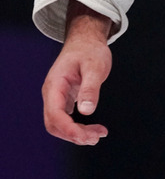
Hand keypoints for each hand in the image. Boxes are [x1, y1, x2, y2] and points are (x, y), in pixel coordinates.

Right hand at [42, 0, 113, 144]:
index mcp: (55, 85)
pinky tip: (93, 130)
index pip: (55, 114)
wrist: (86, 40)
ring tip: (98, 135)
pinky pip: (66, 119)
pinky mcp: (64, 99)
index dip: (68, 129)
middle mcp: (51, 93)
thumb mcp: (94, 66)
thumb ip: (90, 87)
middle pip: (54, 124)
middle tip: (96, 138)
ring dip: (76, 134)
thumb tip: (87, 111)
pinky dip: (78, 128)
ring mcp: (56, 97)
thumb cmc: (90, 50)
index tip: (85, 137)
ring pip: (59, 124)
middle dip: (73, 135)